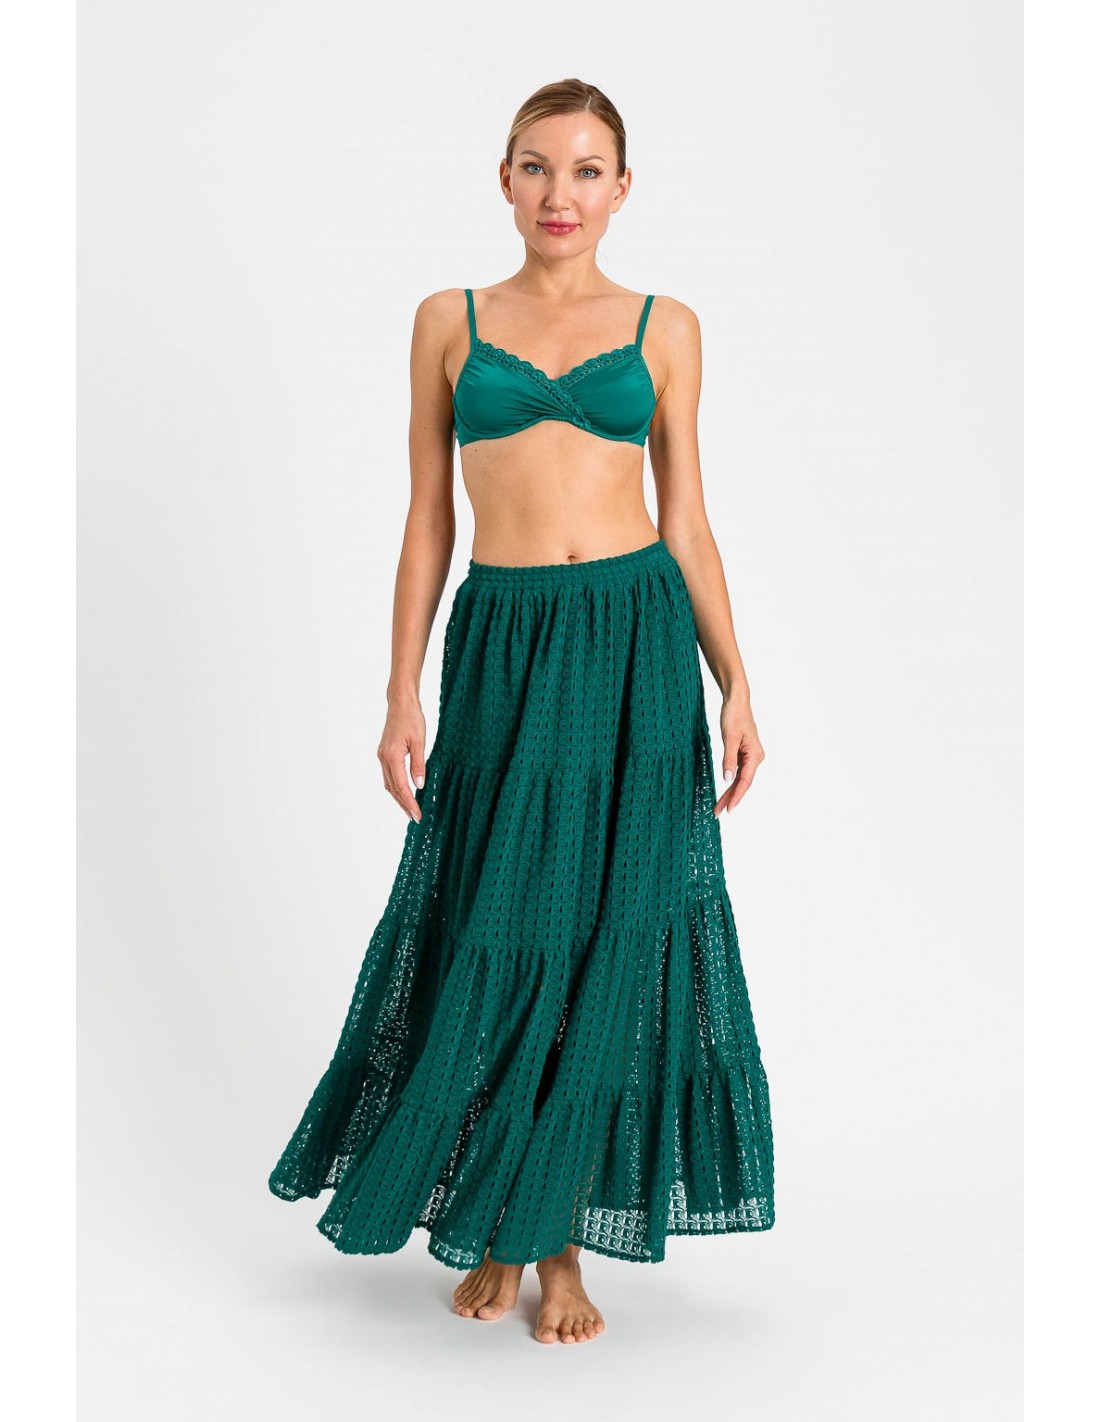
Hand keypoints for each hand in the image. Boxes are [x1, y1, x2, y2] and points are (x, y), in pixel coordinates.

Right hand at [378, 698, 426, 822]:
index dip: (409, 802)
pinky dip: (396, 787)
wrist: (400, 703)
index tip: (417, 815)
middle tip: (414, 817)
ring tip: (410, 809)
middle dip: (403, 804)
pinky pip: (389, 775)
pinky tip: (404, 792)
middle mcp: (383, 758)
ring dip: (399, 797)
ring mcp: (382, 756)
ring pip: (389, 783)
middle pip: (392, 789)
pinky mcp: (384, 754)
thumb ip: (419, 764)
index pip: (401, 786)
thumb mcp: (420, 741)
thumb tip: (419, 785)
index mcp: (392, 756)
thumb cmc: (412, 719)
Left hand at [713, 693, 764, 814]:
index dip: (736, 796)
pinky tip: (724, 791)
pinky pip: (737, 772)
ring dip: (729, 792)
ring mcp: (749, 756)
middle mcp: (755, 757)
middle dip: (730, 798)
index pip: (745, 781)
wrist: (736, 701)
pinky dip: (730, 782)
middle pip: (742, 783)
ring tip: (718, 806)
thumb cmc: (734, 715)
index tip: (728, 809)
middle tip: (717, 812)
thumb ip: (728, 759)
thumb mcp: (729, 737)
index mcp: (755, 755)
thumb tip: (727, 779)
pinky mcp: (743, 753)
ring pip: (739, 779)